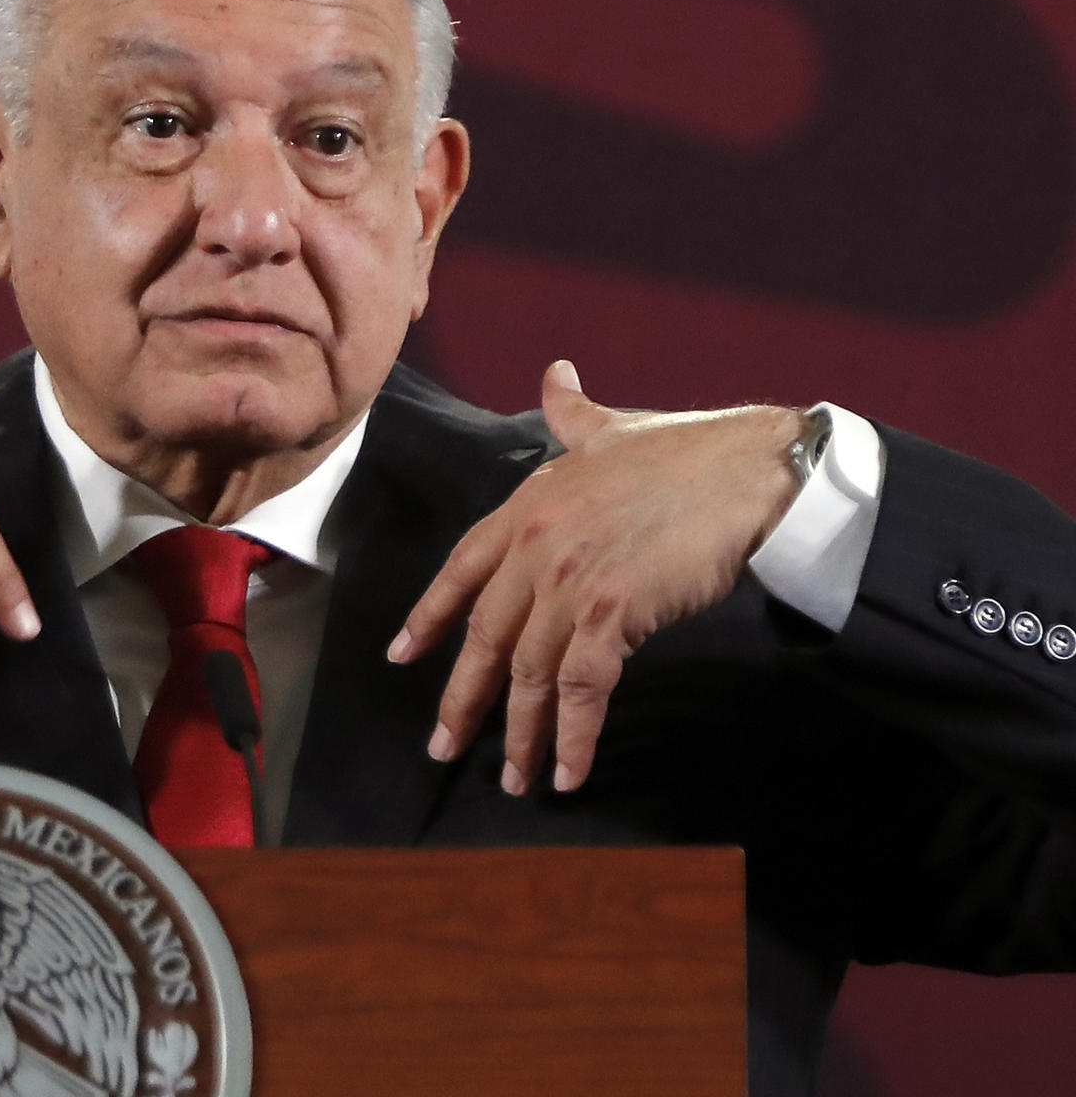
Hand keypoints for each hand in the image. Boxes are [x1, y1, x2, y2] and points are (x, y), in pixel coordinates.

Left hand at [388, 360, 801, 794]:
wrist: (754, 467)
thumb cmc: (689, 449)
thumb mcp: (611, 428)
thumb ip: (570, 413)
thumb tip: (555, 375)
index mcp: (528, 503)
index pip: (461, 567)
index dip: (430, 615)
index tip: (401, 655)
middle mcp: (537, 543)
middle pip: (485, 633)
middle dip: (463, 697)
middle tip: (443, 745)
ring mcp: (572, 578)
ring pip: (528, 670)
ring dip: (520, 732)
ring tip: (513, 778)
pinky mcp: (615, 610)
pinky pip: (581, 687)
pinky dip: (574, 735)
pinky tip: (570, 773)